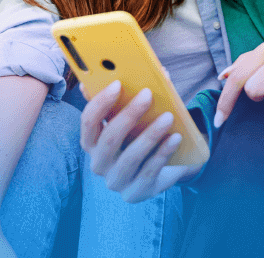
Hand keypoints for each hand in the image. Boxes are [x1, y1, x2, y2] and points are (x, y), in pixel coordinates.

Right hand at [80, 81, 200, 202]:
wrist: (165, 166)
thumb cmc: (144, 136)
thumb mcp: (136, 118)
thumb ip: (131, 97)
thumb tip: (143, 69)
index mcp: (92, 142)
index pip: (88, 122)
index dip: (100, 103)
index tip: (118, 83)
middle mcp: (99, 164)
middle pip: (108, 139)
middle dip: (128, 115)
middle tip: (148, 94)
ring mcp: (116, 181)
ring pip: (130, 157)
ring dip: (150, 135)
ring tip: (168, 117)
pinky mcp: (135, 193)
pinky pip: (149, 172)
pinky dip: (163, 153)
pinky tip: (175, 138)